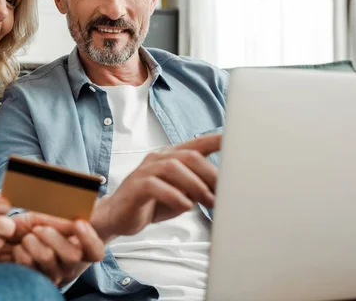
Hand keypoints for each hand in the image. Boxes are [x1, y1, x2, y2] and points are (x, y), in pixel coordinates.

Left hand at [0, 213, 104, 284]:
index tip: (78, 222)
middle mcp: (70, 266)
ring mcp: (54, 275)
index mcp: (80, 248)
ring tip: (27, 237)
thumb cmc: (35, 226)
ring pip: (48, 257)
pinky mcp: (34, 281)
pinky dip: (21, 251)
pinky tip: (20, 248)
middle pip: (73, 256)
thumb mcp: (49, 218)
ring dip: (33, 241)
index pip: (96, 251)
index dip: (89, 239)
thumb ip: (62, 221)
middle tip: (39, 228)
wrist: (10, 239)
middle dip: (53, 237)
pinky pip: (28, 265)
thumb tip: (72, 221)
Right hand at [91, 133, 220, 241]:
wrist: (118, 216)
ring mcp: (145, 170)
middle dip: (211, 174)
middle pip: (189, 156)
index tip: (237, 140)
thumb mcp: (181, 195)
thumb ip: (197, 188)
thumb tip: (220, 190)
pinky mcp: (135, 186)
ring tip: (208, 202)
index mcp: (171, 157)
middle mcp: (158, 159)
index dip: (216, 140)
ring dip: (196, 185)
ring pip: (173, 167)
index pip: (197, 144)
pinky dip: (174, 195)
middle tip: (224, 193)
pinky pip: (155, 185)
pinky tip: (185, 205)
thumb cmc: (151, 203)